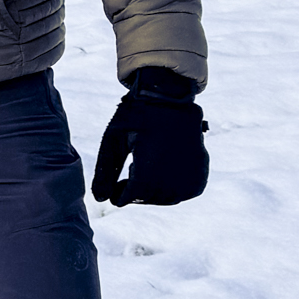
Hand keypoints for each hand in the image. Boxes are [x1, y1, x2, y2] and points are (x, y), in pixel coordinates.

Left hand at [91, 71, 208, 207]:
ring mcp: (188, 184)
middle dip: (136, 187)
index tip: (118, 179)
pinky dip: (171, 184)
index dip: (118, 190)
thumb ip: (104, 171)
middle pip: (144, 199)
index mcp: (147, 177)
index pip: (126, 198)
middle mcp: (171, 185)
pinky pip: (182, 193)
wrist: (172, 98)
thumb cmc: (137, 117)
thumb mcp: (114, 140)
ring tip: (151, 162)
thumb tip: (99, 200)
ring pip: (164, 198)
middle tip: (137, 163)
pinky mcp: (200, 180)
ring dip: (153, 186)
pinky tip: (165, 166)